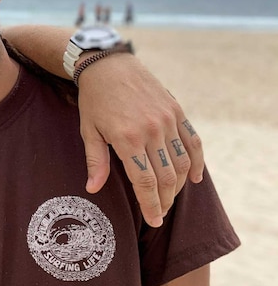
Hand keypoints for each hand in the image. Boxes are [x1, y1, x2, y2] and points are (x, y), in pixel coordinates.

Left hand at [76, 53, 203, 227]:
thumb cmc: (94, 99)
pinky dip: (196, 162)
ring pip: (182, 163)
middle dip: (165, 200)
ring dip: (179, 186)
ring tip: (170, 198)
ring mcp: (167, 120)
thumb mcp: (88, 130)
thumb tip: (94, 189)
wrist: (108, 64)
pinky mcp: (177, 111)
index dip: (151, 205)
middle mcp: (151, 130)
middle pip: (166, 177)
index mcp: (127, 138)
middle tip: (159, 213)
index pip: (145, 182)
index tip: (154, 221)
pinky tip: (193, 177)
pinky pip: (193, 141)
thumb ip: (96, 161)